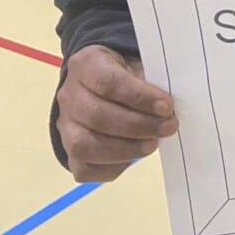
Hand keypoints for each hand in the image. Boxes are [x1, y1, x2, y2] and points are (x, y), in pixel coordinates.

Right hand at [57, 45, 177, 182]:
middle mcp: (69, 96)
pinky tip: (134, 155)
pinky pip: (85, 168)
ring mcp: (66, 126)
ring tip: (153, 143)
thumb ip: (150, 82)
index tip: (166, 106)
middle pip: (98, 116)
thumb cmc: (125, 75)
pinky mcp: (70, 152)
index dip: (139, 96)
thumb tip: (168, 108)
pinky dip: (113, 167)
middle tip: (167, 126)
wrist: (99, 86)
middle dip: (138, 125)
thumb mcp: (137, 65)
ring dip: (126, 149)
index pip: (107, 82)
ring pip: (85, 145)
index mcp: (86, 65)